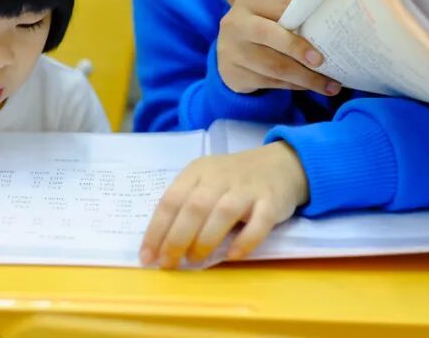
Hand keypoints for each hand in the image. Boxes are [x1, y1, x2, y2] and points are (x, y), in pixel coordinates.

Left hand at [139, 141, 308, 268]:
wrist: (280, 164)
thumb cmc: (233, 180)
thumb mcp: (205, 182)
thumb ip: (186, 205)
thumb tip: (162, 245)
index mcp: (197, 171)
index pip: (170, 200)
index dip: (156, 231)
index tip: (148, 257)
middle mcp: (219, 177)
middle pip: (194, 208)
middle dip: (177, 239)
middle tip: (169, 264)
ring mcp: (247, 188)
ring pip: (223, 213)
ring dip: (205, 240)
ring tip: (195, 260)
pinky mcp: (271, 201)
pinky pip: (259, 222)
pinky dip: (245, 241)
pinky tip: (233, 255)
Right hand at [218, 0, 340, 94]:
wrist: (228, 53)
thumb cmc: (261, 29)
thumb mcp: (269, 15)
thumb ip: (292, 15)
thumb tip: (332, 26)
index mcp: (249, 2)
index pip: (280, 7)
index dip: (303, 19)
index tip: (326, 32)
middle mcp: (236, 23)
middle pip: (269, 35)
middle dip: (298, 49)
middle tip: (322, 62)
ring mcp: (231, 51)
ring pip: (273, 66)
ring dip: (304, 77)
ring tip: (329, 86)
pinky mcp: (233, 74)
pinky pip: (269, 82)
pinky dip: (293, 86)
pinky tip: (309, 87)